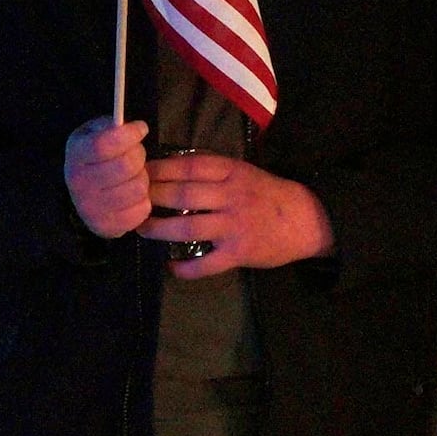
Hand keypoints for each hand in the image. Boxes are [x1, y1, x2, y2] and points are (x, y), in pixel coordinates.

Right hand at [64, 117, 152, 238]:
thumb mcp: (95, 133)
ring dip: (143, 179)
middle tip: (136, 155)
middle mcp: (79, 183)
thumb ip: (111, 126)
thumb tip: (131, 128)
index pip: (103, 144)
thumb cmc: (95, 158)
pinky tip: (133, 195)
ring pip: (138, 188)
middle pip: (126, 166)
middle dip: (139, 156)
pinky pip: (142, 209)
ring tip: (134, 176)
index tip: (140, 129)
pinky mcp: (108, 226)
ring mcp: (92, 208)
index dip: (129, 134)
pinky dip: (144, 200)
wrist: (83, 195)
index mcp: (76, 154)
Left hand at [142, 151, 331, 276]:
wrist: (306, 220)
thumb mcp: (243, 172)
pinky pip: (207, 264)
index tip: (136, 172)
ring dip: (159, 229)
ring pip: (188, 227)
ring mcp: (235, 226)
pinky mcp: (240, 252)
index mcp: (232, 172)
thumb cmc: (268, 195)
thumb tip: (169, 167)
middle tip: (130, 201)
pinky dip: (186, 269)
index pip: (188, 166)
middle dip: (151, 197)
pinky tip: (171, 268)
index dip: (159, 169)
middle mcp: (231, 196)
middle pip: (182, 195)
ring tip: (141, 230)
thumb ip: (212, 171)